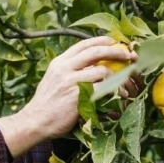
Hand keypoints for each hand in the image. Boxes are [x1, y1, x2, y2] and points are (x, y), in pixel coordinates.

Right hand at [0, 36, 136, 156]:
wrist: (35, 121)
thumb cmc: (46, 104)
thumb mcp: (54, 79)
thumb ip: (69, 70)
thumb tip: (91, 66)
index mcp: (59, 62)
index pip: (83, 45)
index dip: (101, 41)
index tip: (113, 42)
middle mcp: (65, 68)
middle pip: (95, 52)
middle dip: (115, 52)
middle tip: (128, 56)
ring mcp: (71, 81)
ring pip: (102, 71)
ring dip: (118, 78)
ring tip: (125, 87)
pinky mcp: (78, 96)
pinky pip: (103, 90)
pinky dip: (114, 93)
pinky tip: (119, 98)